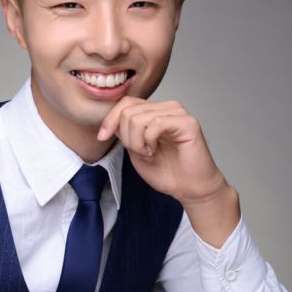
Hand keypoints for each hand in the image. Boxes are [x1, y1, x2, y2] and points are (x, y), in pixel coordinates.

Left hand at [98, 97, 239, 246]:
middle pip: (129, 110)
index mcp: (154, 112)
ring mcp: (178, 113)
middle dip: (126, 137)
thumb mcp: (134, 150)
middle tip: (140, 153)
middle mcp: (166, 108)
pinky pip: (156, 123)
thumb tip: (110, 120)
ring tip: (149, 153)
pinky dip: (149, 140)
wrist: (189, 189)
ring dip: (137, 142)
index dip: (110, 119)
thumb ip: (124, 132)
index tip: (103, 137)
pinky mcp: (188, 122)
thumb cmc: (166, 172)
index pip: (125, 102)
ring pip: (139, 117)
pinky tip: (155, 151)